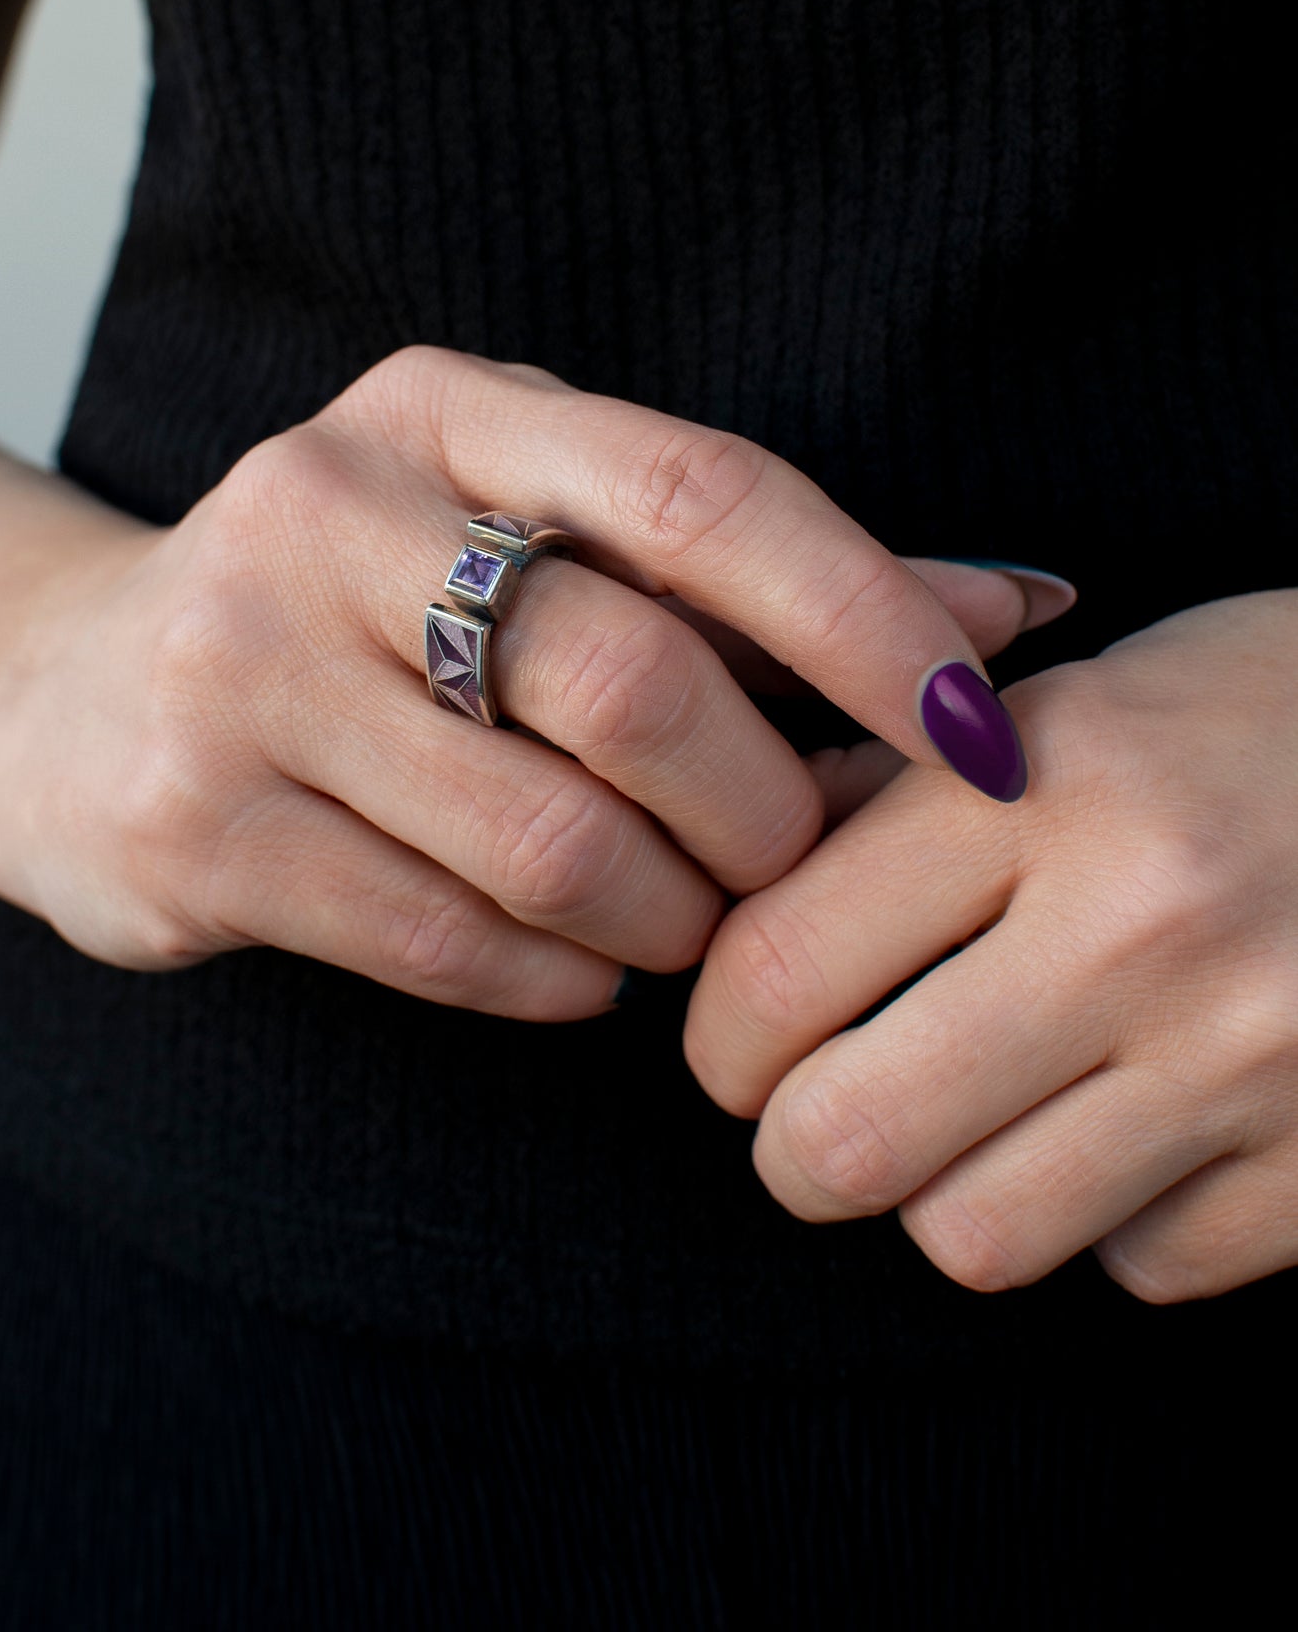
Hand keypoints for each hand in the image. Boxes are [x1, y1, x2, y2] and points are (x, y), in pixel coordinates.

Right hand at [0, 346, 1055, 1016]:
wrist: (56, 688)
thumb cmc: (361, 611)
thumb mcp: (534, 539)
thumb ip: (762, 577)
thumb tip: (1017, 611)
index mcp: (445, 410)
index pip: (706, 494)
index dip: (872, 615)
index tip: (979, 724)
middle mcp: (331, 507)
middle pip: (639, 682)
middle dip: (766, 810)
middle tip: (790, 862)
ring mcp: (242, 666)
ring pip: (554, 841)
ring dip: (667, 917)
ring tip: (677, 919)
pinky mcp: (193, 822)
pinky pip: (453, 943)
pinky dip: (560, 980)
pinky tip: (574, 964)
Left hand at [684, 590, 1297, 1299]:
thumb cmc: (1271, 711)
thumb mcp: (1084, 692)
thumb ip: (905, 789)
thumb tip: (750, 899)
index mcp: (1051, 781)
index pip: (779, 964)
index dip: (716, 1033)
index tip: (733, 1043)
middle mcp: (1141, 926)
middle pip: (847, 1139)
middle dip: (792, 1150)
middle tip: (813, 1116)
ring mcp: (1247, 1059)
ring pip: (975, 1235)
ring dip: (946, 1193)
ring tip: (978, 1122)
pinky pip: (1137, 1265)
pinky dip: (1110, 1221)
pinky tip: (1135, 1132)